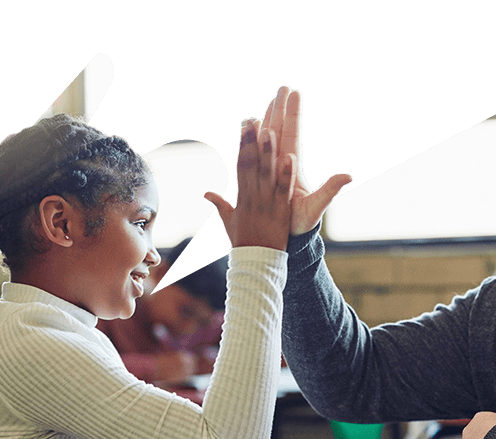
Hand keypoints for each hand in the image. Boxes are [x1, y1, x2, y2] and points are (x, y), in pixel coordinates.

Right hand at [205, 122, 296, 250]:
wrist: (255, 263)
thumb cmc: (243, 243)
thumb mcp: (228, 222)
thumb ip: (220, 205)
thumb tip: (206, 194)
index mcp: (241, 197)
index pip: (241, 165)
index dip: (243, 145)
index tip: (244, 125)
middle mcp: (252, 197)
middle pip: (251, 165)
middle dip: (251, 141)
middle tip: (252, 118)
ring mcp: (266, 204)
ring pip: (266, 174)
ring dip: (268, 152)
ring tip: (270, 130)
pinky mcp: (280, 212)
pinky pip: (283, 191)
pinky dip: (286, 175)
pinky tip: (289, 157)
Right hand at [250, 86, 352, 235]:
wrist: (284, 236)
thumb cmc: (301, 223)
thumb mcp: (316, 206)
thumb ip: (330, 189)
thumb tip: (349, 175)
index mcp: (293, 166)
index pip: (293, 134)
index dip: (293, 114)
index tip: (294, 93)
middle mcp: (282, 163)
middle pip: (281, 130)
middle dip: (281, 108)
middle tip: (283, 87)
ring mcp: (270, 168)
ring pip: (268, 138)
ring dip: (268, 118)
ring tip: (269, 99)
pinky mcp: (260, 176)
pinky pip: (255, 154)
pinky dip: (253, 139)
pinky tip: (251, 124)